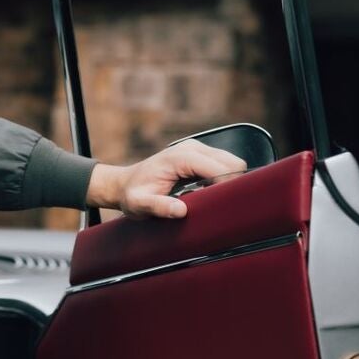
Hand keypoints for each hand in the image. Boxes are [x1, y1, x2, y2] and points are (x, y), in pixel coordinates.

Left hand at [87, 139, 246, 219]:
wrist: (124, 184)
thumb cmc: (132, 195)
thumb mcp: (139, 204)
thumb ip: (158, 207)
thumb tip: (180, 210)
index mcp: (180, 157)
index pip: (221, 168)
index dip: (227, 187)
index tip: (221, 205)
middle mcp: (191, 148)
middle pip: (233, 162)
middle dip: (232, 184)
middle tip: (218, 204)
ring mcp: (197, 149)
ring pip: (233, 162)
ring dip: (229, 181)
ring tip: (211, 198)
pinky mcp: (200, 155)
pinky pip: (224, 165)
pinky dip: (224, 179)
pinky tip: (208, 192)